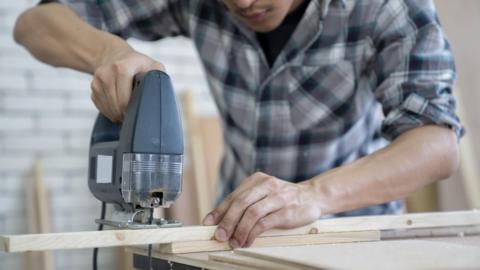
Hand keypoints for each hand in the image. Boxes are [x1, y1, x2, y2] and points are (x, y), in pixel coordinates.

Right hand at [90, 44, 164, 121]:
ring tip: (128, 111)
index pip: (124, 99)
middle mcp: (107, 73)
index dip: (133, 110)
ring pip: (108, 109)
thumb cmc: (139, 64)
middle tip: (135, 115)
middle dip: (126, 115)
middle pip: (116, 106)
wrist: (115, 55)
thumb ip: (159, 78)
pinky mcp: (93, 87)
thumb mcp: (153, 66)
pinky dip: (110, 111)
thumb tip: (160, 96)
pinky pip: (101, 107)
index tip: (140, 112)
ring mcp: (97, 80)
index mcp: (122, 67)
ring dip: (118, 115)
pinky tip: (119, 107)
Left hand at [202, 172, 321, 247]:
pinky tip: (247, 241)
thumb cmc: (284, 198)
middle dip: (227, 221)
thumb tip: (220, 220)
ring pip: (252, 213)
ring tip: (233, 242)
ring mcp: (278, 197)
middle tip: (219, 236)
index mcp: (258, 179)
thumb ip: (246, 203)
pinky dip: (252, 234)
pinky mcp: (287, 211)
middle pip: (241, 203)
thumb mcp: (264, 194)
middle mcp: (267, 185)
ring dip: (239, 230)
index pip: (234, 195)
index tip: (208, 223)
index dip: (219, 210)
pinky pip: (264, 223)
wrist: (313, 196)